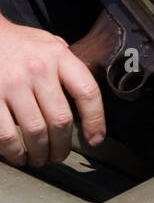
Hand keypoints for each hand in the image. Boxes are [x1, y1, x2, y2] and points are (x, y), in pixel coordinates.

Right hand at [0, 17, 105, 167]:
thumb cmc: (16, 43)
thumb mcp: (47, 43)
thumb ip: (66, 67)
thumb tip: (85, 100)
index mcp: (57, 55)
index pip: (87, 92)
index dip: (95, 120)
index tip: (95, 140)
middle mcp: (37, 68)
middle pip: (60, 119)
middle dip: (62, 146)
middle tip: (58, 155)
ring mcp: (11, 83)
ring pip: (35, 131)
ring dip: (40, 153)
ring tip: (39, 158)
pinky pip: (6, 134)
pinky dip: (14, 152)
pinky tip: (18, 156)